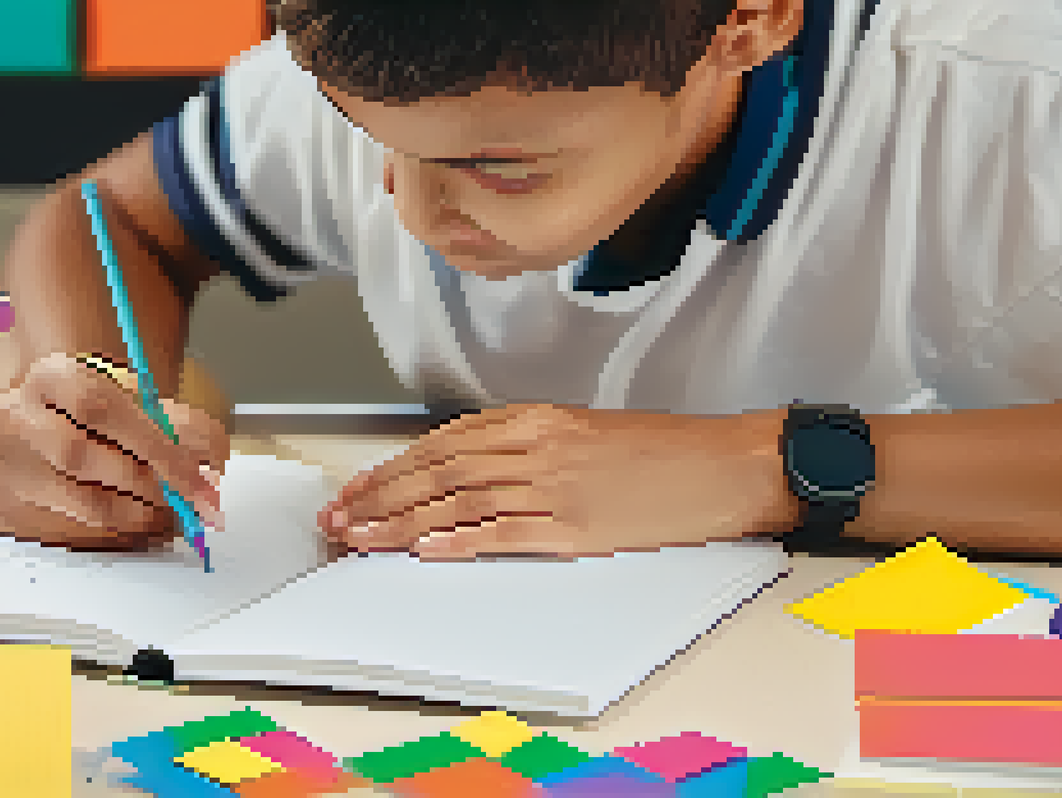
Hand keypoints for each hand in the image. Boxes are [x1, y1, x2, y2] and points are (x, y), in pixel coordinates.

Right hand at [0, 352, 227, 550]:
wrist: (43, 427)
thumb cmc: (94, 415)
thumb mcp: (137, 400)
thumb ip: (178, 423)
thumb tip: (212, 459)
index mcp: (49, 375)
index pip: (99, 406)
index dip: (154, 444)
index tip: (196, 475)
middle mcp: (12, 417)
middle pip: (83, 456)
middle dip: (148, 482)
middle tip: (187, 497)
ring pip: (80, 503)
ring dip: (136, 512)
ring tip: (160, 507)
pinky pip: (67, 533)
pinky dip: (111, 532)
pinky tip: (127, 518)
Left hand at [317, 403, 798, 559]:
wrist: (721, 466)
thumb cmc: (658, 453)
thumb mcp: (582, 433)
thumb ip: (524, 446)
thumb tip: (467, 469)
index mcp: (535, 420)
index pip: (444, 443)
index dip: (393, 467)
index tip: (358, 488)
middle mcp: (537, 448)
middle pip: (439, 471)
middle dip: (381, 497)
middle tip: (341, 518)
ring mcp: (555, 487)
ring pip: (459, 502)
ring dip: (403, 524)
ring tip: (363, 539)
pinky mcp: (577, 526)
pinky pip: (506, 533)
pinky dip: (461, 542)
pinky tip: (426, 551)